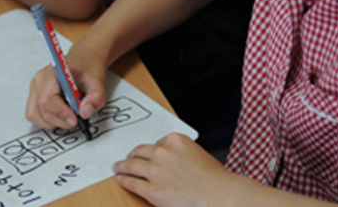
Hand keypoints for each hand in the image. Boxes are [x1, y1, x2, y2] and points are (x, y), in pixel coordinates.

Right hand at [25, 47, 107, 129]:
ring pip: (35, 114)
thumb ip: (95, 97)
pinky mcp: (35, 95)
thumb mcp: (98, 81)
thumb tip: (85, 112)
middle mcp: (40, 79)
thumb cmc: (87, 68)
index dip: (60, 112)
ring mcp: (36, 87)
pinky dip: (47, 120)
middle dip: (60, 120)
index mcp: (54, 72)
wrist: (83, 60)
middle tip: (76, 119)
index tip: (74, 119)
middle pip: (42, 109)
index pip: (48, 98)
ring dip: (53, 122)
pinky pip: (34, 114)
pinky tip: (60, 115)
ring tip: (68, 116)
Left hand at [113, 133, 231, 206]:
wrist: (219, 196)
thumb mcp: (198, 154)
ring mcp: (156, 171)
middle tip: (127, 157)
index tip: (147, 154)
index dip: (152, 151)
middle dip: (133, 155)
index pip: (157, 143)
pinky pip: (132, 182)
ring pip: (132, 165)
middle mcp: (163, 152)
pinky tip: (120, 179)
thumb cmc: (215, 180)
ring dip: (122, 166)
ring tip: (117, 167)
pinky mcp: (152, 189)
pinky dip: (124, 180)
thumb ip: (181, 153)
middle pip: (140, 151)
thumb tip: (171, 160)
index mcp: (175, 140)